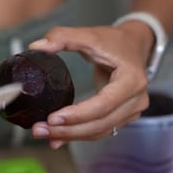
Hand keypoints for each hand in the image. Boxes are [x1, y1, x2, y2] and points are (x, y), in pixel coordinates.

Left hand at [28, 24, 151, 148]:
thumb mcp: (89, 34)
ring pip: (99, 131)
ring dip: (70, 135)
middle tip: (40, 130)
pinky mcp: (122, 117)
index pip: (104, 104)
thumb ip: (62, 36)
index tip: (52, 118)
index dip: (78, 114)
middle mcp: (136, 100)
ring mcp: (131, 111)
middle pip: (100, 123)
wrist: (134, 46)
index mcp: (131, 80)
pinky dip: (77, 135)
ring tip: (43, 133)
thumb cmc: (115, 41)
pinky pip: (99, 130)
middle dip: (68, 130)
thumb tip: (36, 47)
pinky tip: (57, 138)